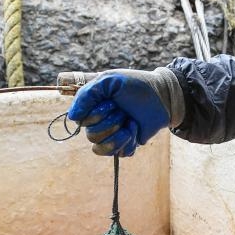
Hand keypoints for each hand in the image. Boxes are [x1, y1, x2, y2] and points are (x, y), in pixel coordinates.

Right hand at [63, 68, 184, 156]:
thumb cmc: (135, 86)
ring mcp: (112, 135)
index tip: (112, 102)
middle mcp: (98, 123)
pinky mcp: (126, 145)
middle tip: (124, 111)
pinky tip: (135, 129)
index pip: (81, 121)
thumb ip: (87, 95)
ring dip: (119, 135)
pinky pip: (119, 154)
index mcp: (92, 108)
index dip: (96, 114)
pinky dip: (129, 141)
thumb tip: (72, 118)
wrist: (161, 96)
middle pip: (92, 136)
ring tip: (130, 122)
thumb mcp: (109, 81)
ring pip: (102, 149)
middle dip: (111, 123)